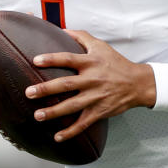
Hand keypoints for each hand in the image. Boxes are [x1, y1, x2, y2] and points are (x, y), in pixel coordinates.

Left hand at [25, 29, 156, 142]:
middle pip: (66, 84)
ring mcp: (95, 97)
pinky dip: (71, 132)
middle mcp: (92, 80)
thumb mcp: (101, 46)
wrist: (137, 83)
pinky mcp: (99, 112)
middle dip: (46, 89)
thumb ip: (81, 37)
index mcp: (90, 63)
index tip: (35, 60)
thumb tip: (62, 30)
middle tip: (29, 92)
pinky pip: (83, 123)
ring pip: (72, 106)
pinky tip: (57, 137)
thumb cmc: (116, 63)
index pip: (68, 59)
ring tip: (38, 115)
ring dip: (54, 112)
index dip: (52, 59)